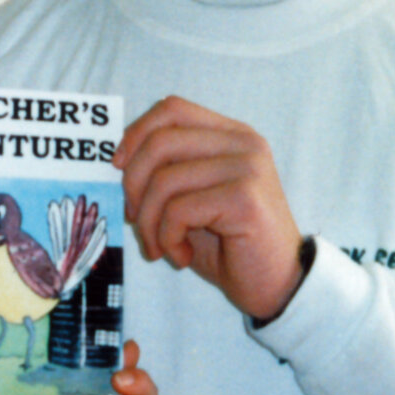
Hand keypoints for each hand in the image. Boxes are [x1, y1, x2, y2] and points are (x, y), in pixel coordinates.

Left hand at [113, 95, 305, 319]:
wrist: (276, 285)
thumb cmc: (230, 244)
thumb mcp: (191, 198)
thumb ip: (166, 171)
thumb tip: (119, 161)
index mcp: (231, 135)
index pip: (172, 109)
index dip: (136, 134)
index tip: (118, 168)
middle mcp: (244, 145)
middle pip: (161, 142)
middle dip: (133, 185)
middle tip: (135, 219)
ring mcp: (248, 168)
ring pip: (164, 181)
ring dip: (148, 222)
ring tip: (161, 246)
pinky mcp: (244, 199)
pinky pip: (178, 210)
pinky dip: (168, 238)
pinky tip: (182, 255)